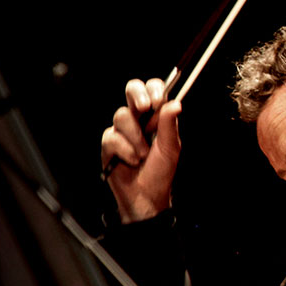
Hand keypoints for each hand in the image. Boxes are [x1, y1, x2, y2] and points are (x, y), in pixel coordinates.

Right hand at [101, 77, 181, 222]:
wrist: (146, 195)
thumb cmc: (160, 172)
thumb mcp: (171, 148)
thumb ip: (170, 125)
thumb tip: (175, 104)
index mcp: (156, 117)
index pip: (153, 90)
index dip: (154, 89)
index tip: (158, 100)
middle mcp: (138, 119)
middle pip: (132, 90)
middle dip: (137, 95)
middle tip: (144, 108)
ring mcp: (122, 130)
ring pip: (122, 116)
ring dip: (136, 137)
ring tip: (143, 155)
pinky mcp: (109, 143)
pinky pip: (113, 137)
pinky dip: (126, 150)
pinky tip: (132, 161)